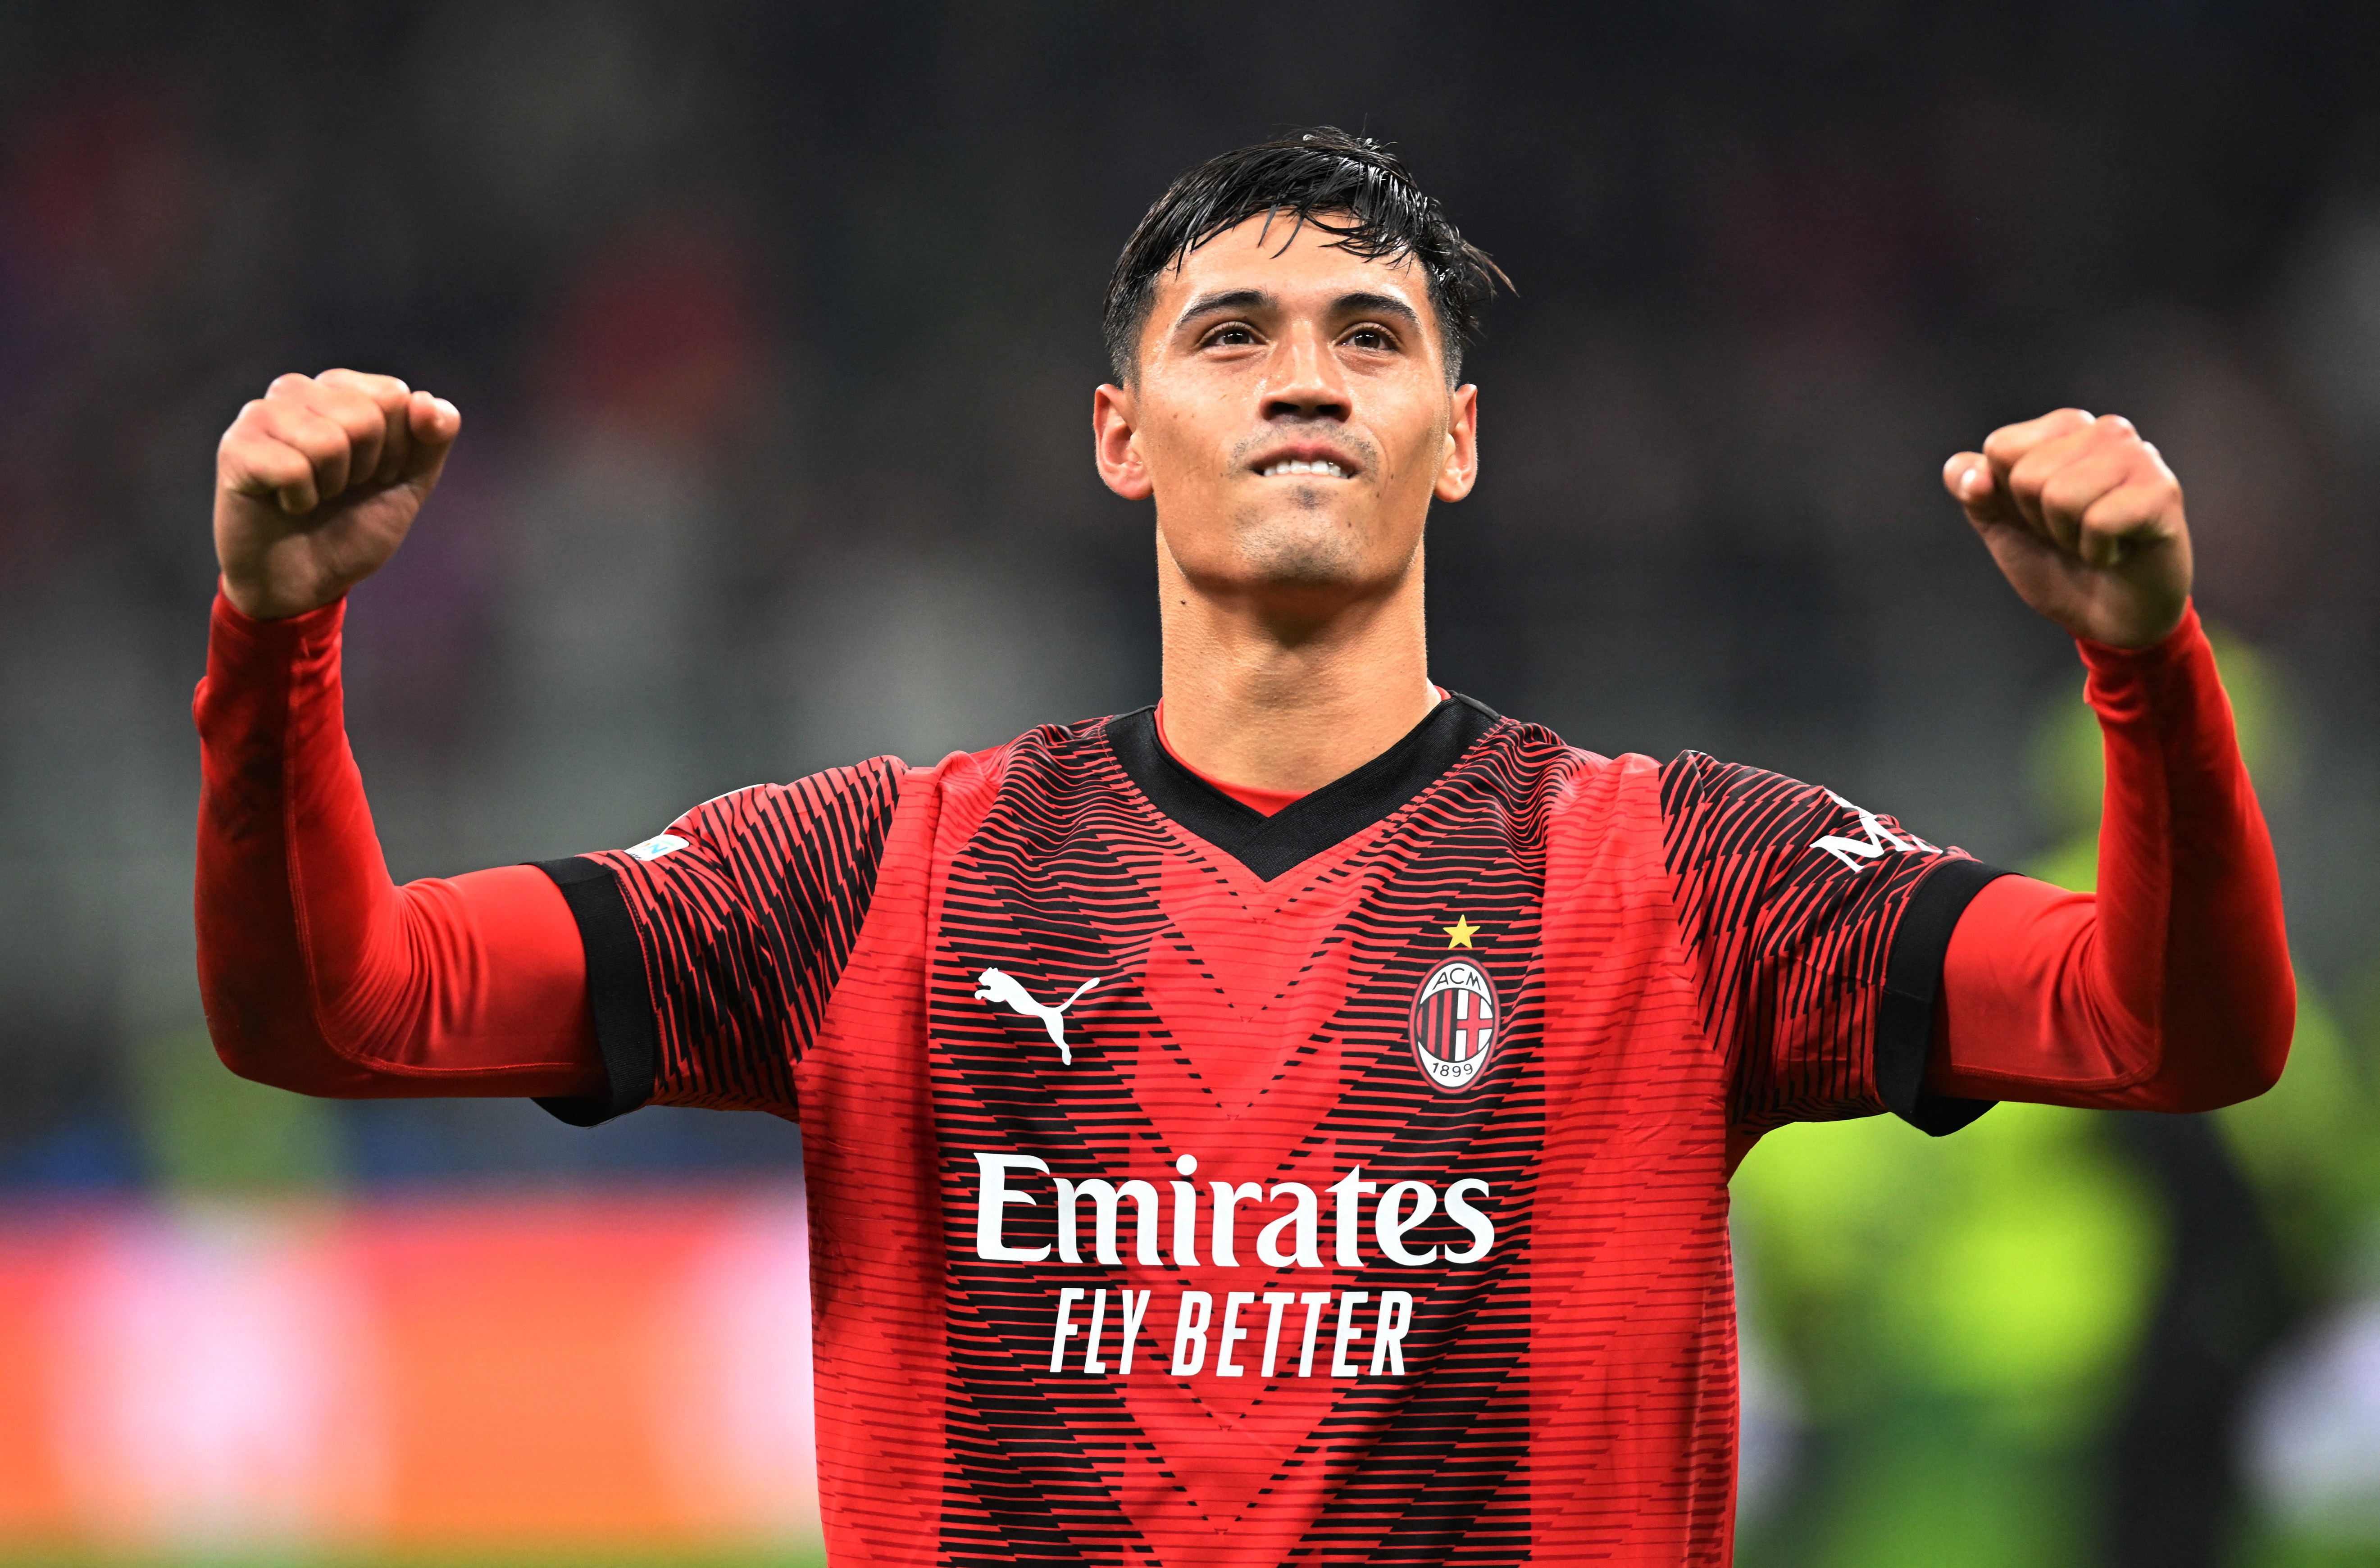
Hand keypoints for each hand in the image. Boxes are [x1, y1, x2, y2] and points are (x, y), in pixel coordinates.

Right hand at [214, 370, 460, 619]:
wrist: (306, 581)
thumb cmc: (353, 527)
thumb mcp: (409, 484)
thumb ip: (434, 438)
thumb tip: (424, 400)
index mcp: (340, 390)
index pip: (394, 396)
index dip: (396, 450)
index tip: (374, 474)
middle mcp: (297, 391)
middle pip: (365, 416)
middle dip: (366, 467)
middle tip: (340, 489)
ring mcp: (260, 414)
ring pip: (328, 440)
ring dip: (332, 484)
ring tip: (313, 494)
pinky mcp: (235, 447)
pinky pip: (292, 468)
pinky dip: (300, 499)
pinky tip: (286, 503)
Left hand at [1943, 408, 2191, 648]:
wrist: (2110, 618)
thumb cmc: (2059, 563)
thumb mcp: (2000, 526)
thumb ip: (1973, 493)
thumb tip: (1972, 475)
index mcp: (2064, 430)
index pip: (2001, 447)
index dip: (2008, 496)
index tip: (2038, 516)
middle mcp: (2105, 431)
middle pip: (2027, 474)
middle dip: (2038, 520)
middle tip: (2072, 533)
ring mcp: (2139, 457)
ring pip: (2061, 495)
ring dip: (2069, 536)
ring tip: (2096, 540)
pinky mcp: (2163, 490)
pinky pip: (2099, 521)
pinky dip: (2099, 552)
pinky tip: (2119, 551)